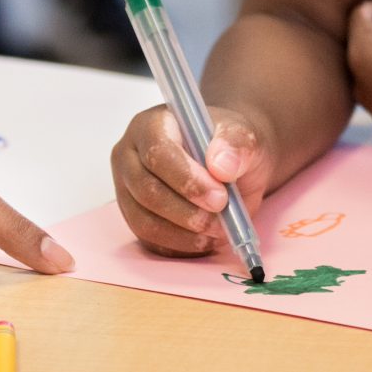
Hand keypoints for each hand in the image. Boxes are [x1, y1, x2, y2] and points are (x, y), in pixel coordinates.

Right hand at [111, 104, 276, 256]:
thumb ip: (236, 144)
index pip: (157, 153)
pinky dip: (180, 246)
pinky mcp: (134, 218)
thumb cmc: (229, 146)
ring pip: (145, 221)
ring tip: (218, 231)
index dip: (187, 179)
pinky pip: (150, 241)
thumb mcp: (244, 136)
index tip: (220, 196)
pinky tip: (205, 240)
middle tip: (222, 220)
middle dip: (188, 212)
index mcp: (151, 125)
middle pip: (147, 191)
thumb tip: (221, 167)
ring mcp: (127, 190)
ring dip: (185, 234)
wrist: (229, 164)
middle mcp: (130, 156)